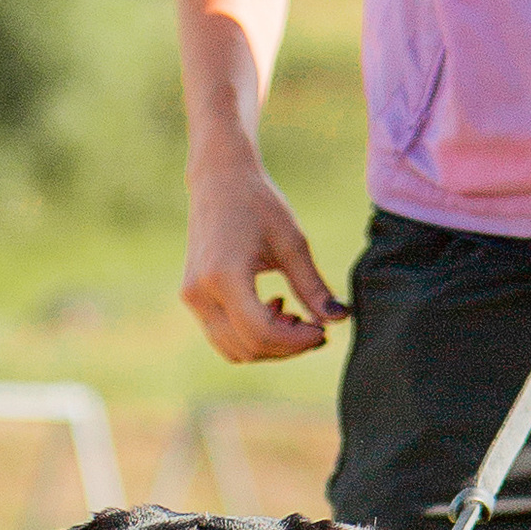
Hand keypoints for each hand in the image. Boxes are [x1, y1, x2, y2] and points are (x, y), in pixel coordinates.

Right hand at [180, 151, 346, 364]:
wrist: (219, 180)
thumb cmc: (259, 204)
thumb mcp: (292, 243)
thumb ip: (313, 286)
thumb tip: (339, 319)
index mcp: (224, 276)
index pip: (261, 333)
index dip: (296, 342)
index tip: (322, 331)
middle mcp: (200, 291)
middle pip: (248, 347)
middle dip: (287, 347)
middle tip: (315, 328)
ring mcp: (191, 296)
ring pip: (233, 349)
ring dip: (269, 346)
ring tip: (294, 318)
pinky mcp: (192, 296)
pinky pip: (222, 336)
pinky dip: (251, 336)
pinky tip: (273, 309)